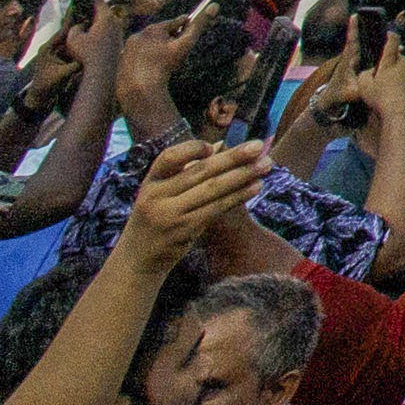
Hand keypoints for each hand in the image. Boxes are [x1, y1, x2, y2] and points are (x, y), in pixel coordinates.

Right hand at [122, 135, 272, 263]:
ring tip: (266, 164)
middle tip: (259, 146)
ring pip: (212, 190)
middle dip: (233, 157)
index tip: (215, 145)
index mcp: (150, 182)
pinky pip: (216, 208)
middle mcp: (157, 196)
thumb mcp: (159, 194)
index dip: (192, 148)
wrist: (138, 259)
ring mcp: (170, 215)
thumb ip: (183, 174)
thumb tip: (220, 148)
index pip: (169, 157)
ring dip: (243, 175)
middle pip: (200, 172)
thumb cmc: (155, 218)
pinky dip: (237, 196)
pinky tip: (255, 186)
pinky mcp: (185, 231)